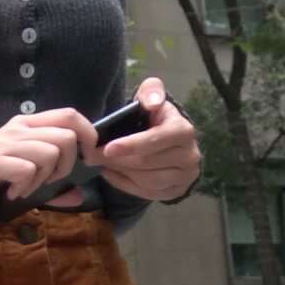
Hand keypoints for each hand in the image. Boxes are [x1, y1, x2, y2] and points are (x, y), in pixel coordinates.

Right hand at [0, 107, 97, 211]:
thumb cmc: (0, 180)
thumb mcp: (32, 179)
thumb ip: (56, 186)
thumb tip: (80, 196)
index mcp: (30, 124)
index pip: (69, 115)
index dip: (87, 134)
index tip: (88, 158)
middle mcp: (19, 127)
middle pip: (66, 137)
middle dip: (66, 166)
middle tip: (49, 181)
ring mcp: (5, 142)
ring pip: (49, 154)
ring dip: (43, 179)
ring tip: (28, 188)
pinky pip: (27, 170)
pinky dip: (26, 187)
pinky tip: (14, 192)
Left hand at [95, 76, 201, 201]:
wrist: (171, 140)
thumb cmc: (157, 117)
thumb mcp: (153, 97)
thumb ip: (151, 91)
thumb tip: (152, 103)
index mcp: (183, 131)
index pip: (155, 140)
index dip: (130, 145)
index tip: (107, 148)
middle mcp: (189, 156)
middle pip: (148, 163)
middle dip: (119, 160)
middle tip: (95, 157)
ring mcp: (185, 176)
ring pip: (147, 181)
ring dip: (121, 173)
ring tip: (103, 164)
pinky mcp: (176, 191)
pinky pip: (147, 193)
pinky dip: (126, 185)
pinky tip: (111, 174)